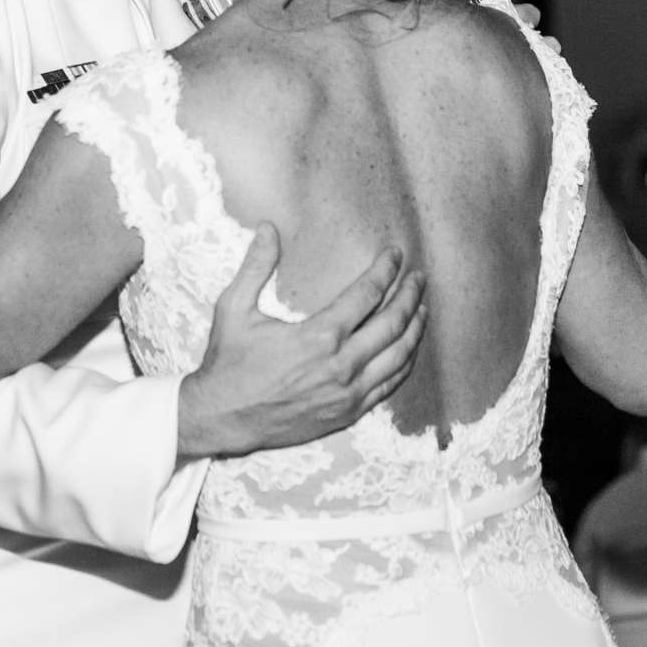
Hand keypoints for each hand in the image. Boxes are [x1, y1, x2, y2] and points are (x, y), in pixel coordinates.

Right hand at [177, 223, 425, 459]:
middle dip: (410, 296)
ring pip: (398, 356)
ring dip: (414, 329)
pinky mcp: (347, 412)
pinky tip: (407, 349)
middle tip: (419, 277)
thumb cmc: (228, 363)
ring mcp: (348, 393)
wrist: (224, 418)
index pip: (366, 295)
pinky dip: (404, 363)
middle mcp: (341, 365)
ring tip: (422, 308)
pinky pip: (388, 385)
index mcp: (318, 336)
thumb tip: (267, 228)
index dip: (385, 271)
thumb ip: (255, 266)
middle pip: (392, 324)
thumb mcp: (234, 308)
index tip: (395, 255)